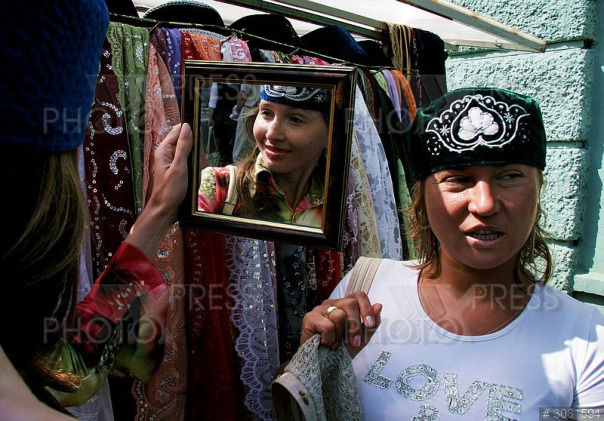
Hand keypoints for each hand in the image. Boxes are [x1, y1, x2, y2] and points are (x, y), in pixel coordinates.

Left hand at [126, 123, 192, 258]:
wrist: (165, 210)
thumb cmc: (170, 191)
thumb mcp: (179, 168)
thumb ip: (184, 147)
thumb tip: (187, 127)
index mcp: (164, 149)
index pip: (179, 130)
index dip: (190, 131)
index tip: (200, 141)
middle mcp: (168, 152)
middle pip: (186, 141)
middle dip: (195, 150)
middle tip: (195, 165)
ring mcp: (173, 161)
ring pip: (191, 152)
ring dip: (196, 161)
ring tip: (194, 173)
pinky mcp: (179, 168)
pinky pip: (190, 162)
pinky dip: (195, 168)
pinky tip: (194, 176)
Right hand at [300, 292, 381, 357]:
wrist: (324, 366)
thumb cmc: (341, 350)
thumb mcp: (361, 339)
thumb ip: (371, 324)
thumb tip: (379, 305)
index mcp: (345, 305)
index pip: (358, 296)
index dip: (366, 308)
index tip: (370, 324)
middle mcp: (332, 304)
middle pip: (350, 303)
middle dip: (355, 326)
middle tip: (355, 342)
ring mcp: (319, 309)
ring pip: (339, 315)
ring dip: (340, 335)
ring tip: (335, 343)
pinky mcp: (309, 318)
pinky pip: (327, 326)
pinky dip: (330, 339)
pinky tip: (325, 344)